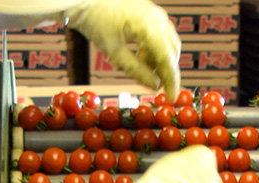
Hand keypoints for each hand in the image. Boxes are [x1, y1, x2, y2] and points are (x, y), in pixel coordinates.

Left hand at [66, 0, 180, 98]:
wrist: (87, 0)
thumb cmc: (97, 22)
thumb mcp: (115, 52)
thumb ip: (137, 70)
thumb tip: (155, 85)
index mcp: (149, 25)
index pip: (167, 57)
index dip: (171, 79)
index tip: (171, 96)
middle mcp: (156, 17)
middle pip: (171, 50)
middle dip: (167, 71)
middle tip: (161, 89)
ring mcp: (155, 14)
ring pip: (167, 44)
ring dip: (161, 61)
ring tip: (146, 73)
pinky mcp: (150, 15)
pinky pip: (160, 36)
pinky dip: (155, 51)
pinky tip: (142, 59)